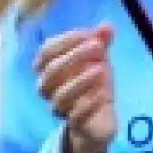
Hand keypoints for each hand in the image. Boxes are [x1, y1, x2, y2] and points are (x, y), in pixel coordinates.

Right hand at [35, 24, 117, 152]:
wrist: (98, 119)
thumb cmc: (93, 83)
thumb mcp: (98, 60)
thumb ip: (101, 42)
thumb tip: (107, 27)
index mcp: (49, 70)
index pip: (45, 53)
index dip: (65, 41)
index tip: (89, 34)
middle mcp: (49, 90)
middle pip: (50, 73)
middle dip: (73, 57)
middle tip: (98, 47)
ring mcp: (61, 109)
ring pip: (60, 97)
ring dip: (81, 81)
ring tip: (102, 69)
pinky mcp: (77, 125)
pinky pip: (76, 117)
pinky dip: (89, 104)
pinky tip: (103, 93)